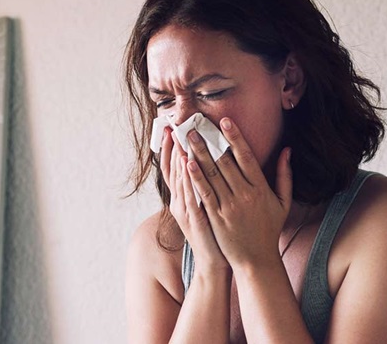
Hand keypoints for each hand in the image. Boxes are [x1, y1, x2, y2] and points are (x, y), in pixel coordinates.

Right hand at [162, 126, 229, 275]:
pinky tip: (189, 164)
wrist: (215, 262)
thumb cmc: (216, 234)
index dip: (170, 148)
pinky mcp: (194, 219)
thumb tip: (209, 165)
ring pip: (179, 179)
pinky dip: (188, 179)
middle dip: (173, 146)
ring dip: (179, 157)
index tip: (171, 128)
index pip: (173, 168)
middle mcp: (179, 202)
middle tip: (172, 125)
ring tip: (179, 137)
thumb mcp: (207, 208)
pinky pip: (189, 195)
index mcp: (183, 198)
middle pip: (173, 169)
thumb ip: (206, 186)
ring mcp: (185, 211)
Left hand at [184, 117, 293, 269]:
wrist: (256, 260)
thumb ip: (285, 175)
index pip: (246, 156)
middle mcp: (245, 194)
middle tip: (195, 124)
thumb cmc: (268, 230)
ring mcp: (229, 206)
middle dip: (209, 141)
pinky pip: (204, 193)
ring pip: (212, 174)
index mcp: (261, 188)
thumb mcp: (283, 202)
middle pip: (225, 161)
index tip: (225, 121)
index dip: (235, 137)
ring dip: (198, 154)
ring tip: (187, 138)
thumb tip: (287, 150)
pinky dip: (195, 177)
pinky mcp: (216, 217)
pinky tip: (187, 163)